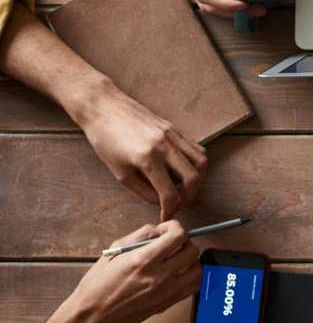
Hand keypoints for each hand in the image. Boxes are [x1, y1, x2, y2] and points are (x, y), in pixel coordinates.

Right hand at [51, 222, 200, 322]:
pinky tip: (179, 272)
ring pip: (198, 269)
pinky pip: (193, 286)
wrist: (93, 316)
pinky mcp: (169, 303)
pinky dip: (191, 275)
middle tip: (171, 242)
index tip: (166, 229)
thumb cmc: (97, 285)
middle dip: (183, 241)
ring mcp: (167, 292)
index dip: (175, 227)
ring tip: (177, 257)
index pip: (177, 236)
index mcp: (143, 260)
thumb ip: (138, 236)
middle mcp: (159, 276)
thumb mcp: (113, 252)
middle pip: (191, 251)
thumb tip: (157, 229)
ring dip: (191, 259)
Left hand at [70, 83, 207, 218]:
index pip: (169, 193)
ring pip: (201, 161)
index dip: (170, 209)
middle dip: (189, 196)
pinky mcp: (174, 128)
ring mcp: (172, 135)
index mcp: (147, 159)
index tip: (168, 215)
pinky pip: (196, 148)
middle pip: (193, 178)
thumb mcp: (118, 171)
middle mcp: (164, 146)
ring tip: (185, 186)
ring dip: (197, 179)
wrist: (103, 107)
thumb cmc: (104, 139)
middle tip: (180, 203)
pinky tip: (184, 168)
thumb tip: (160, 201)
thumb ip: (142, 190)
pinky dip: (196, 162)